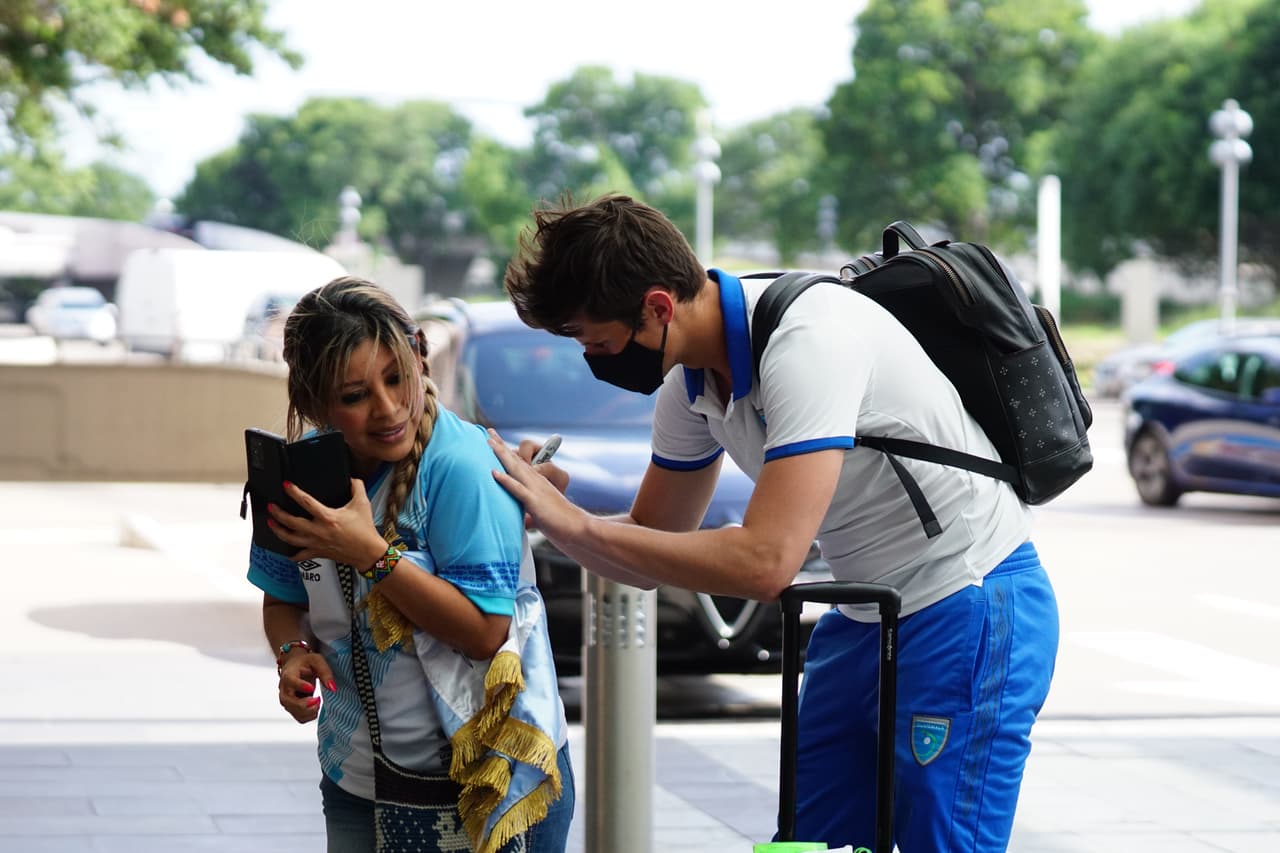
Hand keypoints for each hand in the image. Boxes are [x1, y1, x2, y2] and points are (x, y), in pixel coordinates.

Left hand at [267, 478, 386, 566]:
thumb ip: (357, 487)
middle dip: (278, 513)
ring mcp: (316, 543)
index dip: (294, 492)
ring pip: (290, 538)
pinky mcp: (318, 553)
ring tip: (270, 522)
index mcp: (328, 517)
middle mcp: (318, 531)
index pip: (306, 502)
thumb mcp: (362, 504)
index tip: (286, 485)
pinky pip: (300, 555)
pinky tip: (286, 551)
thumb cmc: (365, 530)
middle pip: (291, 522)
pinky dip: (292, 554)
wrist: (368, 552)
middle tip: (271, 506)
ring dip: (278, 530)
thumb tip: (352, 478)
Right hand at [278, 651, 335, 723]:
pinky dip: (309, 716)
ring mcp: (286, 700)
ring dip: (309, 711)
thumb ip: (325, 673)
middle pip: (289, 701)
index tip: (311, 688)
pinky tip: (315, 707)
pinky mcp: (291, 708)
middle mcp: (284, 689)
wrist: (296, 666)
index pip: (290, 681)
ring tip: (318, 701)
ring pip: (294, 712)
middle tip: (318, 699)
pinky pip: (299, 718)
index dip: (300, 686)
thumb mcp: (317, 661)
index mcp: (288, 674)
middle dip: (305, 704)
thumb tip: (332, 688)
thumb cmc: (306, 663)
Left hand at [488, 429, 586, 541]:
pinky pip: (519, 489)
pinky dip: (506, 480)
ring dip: (501, 454)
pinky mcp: (535, 502)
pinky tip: (494, 473)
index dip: (507, 450)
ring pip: (516, 468)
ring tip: (489, 443)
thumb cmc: (560, 523)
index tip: (495, 439)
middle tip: (489, 432)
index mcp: (538, 482)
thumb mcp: (542, 513)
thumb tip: (524, 520)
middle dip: (501, 445)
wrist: (579, 527)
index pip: (520, 462)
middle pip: (516, 459)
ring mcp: (536, 489)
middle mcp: (537, 481)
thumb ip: (531, 513)